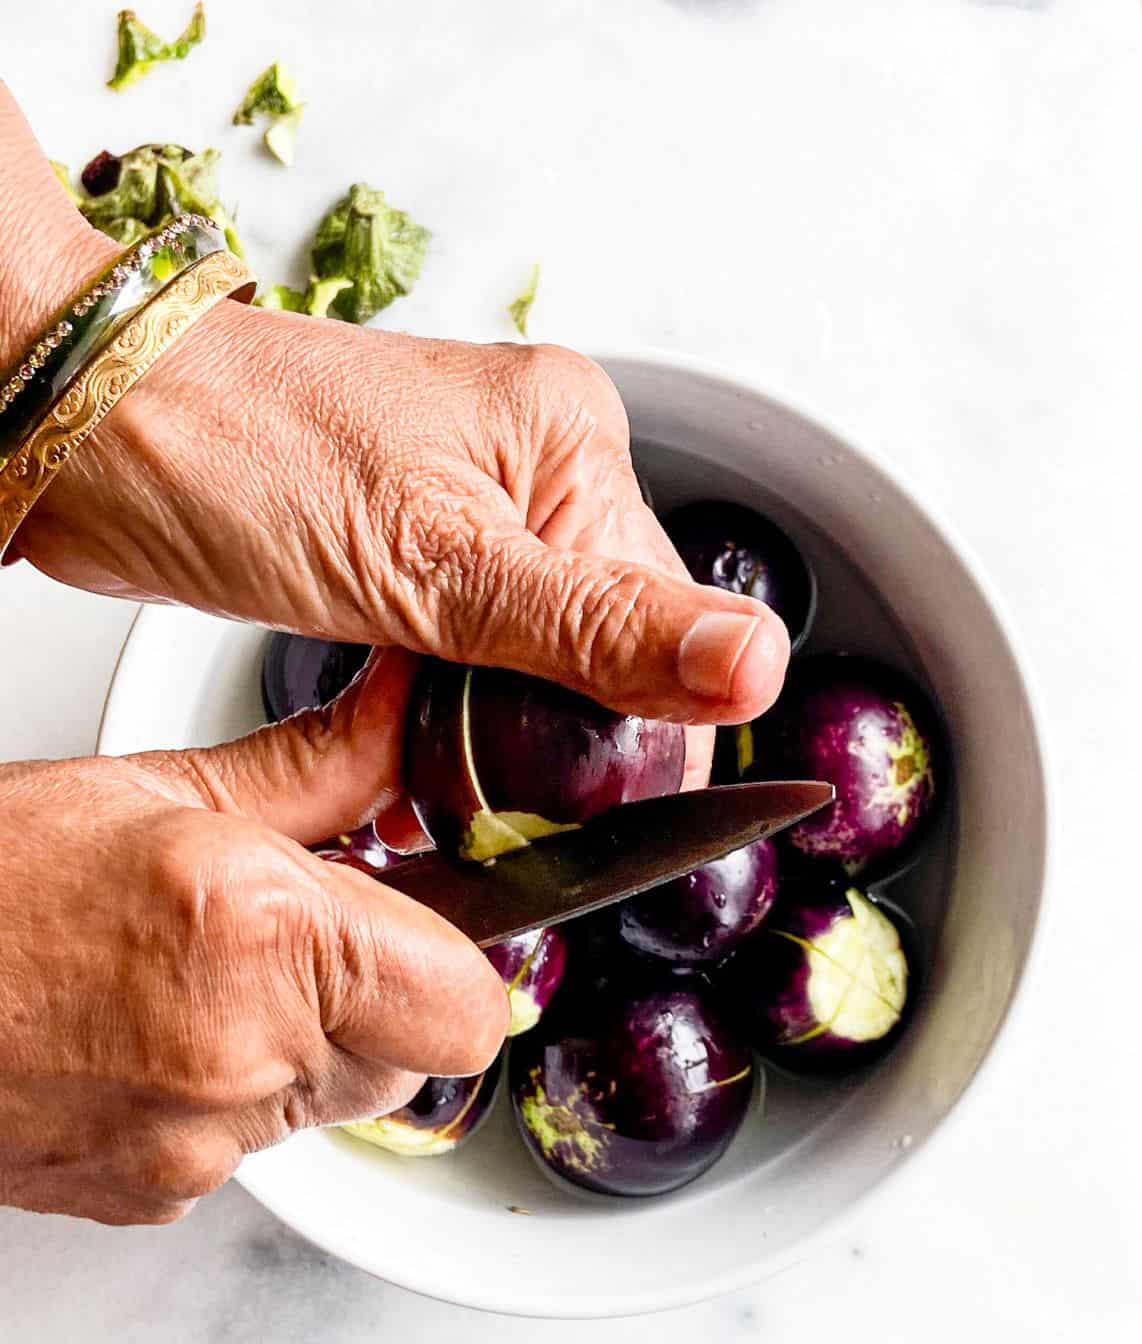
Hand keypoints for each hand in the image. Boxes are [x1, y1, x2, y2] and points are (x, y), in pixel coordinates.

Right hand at [0, 653, 507, 1225]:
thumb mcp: (152, 788)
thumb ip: (313, 770)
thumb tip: (397, 720)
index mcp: (260, 931)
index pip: (466, 1003)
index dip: (456, 960)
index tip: (422, 923)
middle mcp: (242, 1054)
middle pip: (409, 1054)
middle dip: (378, 994)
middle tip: (297, 934)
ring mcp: (195, 1144)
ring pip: (332, 1100)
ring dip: (302, 1044)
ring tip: (198, 973)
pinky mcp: (154, 1194)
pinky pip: (249, 1147)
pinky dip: (227, 1095)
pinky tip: (151, 1029)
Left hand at [23, 315, 790, 785]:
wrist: (89, 431)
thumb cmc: (235, 453)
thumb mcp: (436, 564)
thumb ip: (598, 626)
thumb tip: (752, 661)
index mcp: (570, 443)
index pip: (672, 617)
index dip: (646, 730)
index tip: (599, 813)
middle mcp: (534, 471)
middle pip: (608, 645)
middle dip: (561, 743)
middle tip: (500, 809)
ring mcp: (471, 512)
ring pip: (539, 660)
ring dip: (502, 740)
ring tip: (445, 792)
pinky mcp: (414, 551)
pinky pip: (475, 654)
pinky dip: (451, 717)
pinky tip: (417, 762)